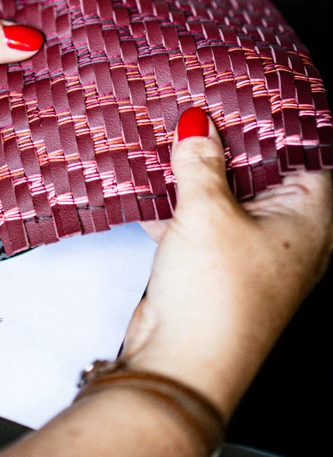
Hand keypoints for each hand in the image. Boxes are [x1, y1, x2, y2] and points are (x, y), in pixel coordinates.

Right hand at [120, 107, 332, 419]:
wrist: (180, 368)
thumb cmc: (216, 300)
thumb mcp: (207, 212)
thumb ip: (201, 160)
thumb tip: (198, 124)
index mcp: (308, 220)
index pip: (304, 153)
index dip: (278, 121)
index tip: (249, 89)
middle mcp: (285, 236)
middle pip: (261, 172)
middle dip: (227, 141)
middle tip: (200, 103)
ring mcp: (248, 251)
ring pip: (225, 195)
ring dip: (197, 172)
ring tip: (170, 132)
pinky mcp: (212, 265)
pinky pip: (198, 220)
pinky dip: (176, 202)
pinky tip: (148, 181)